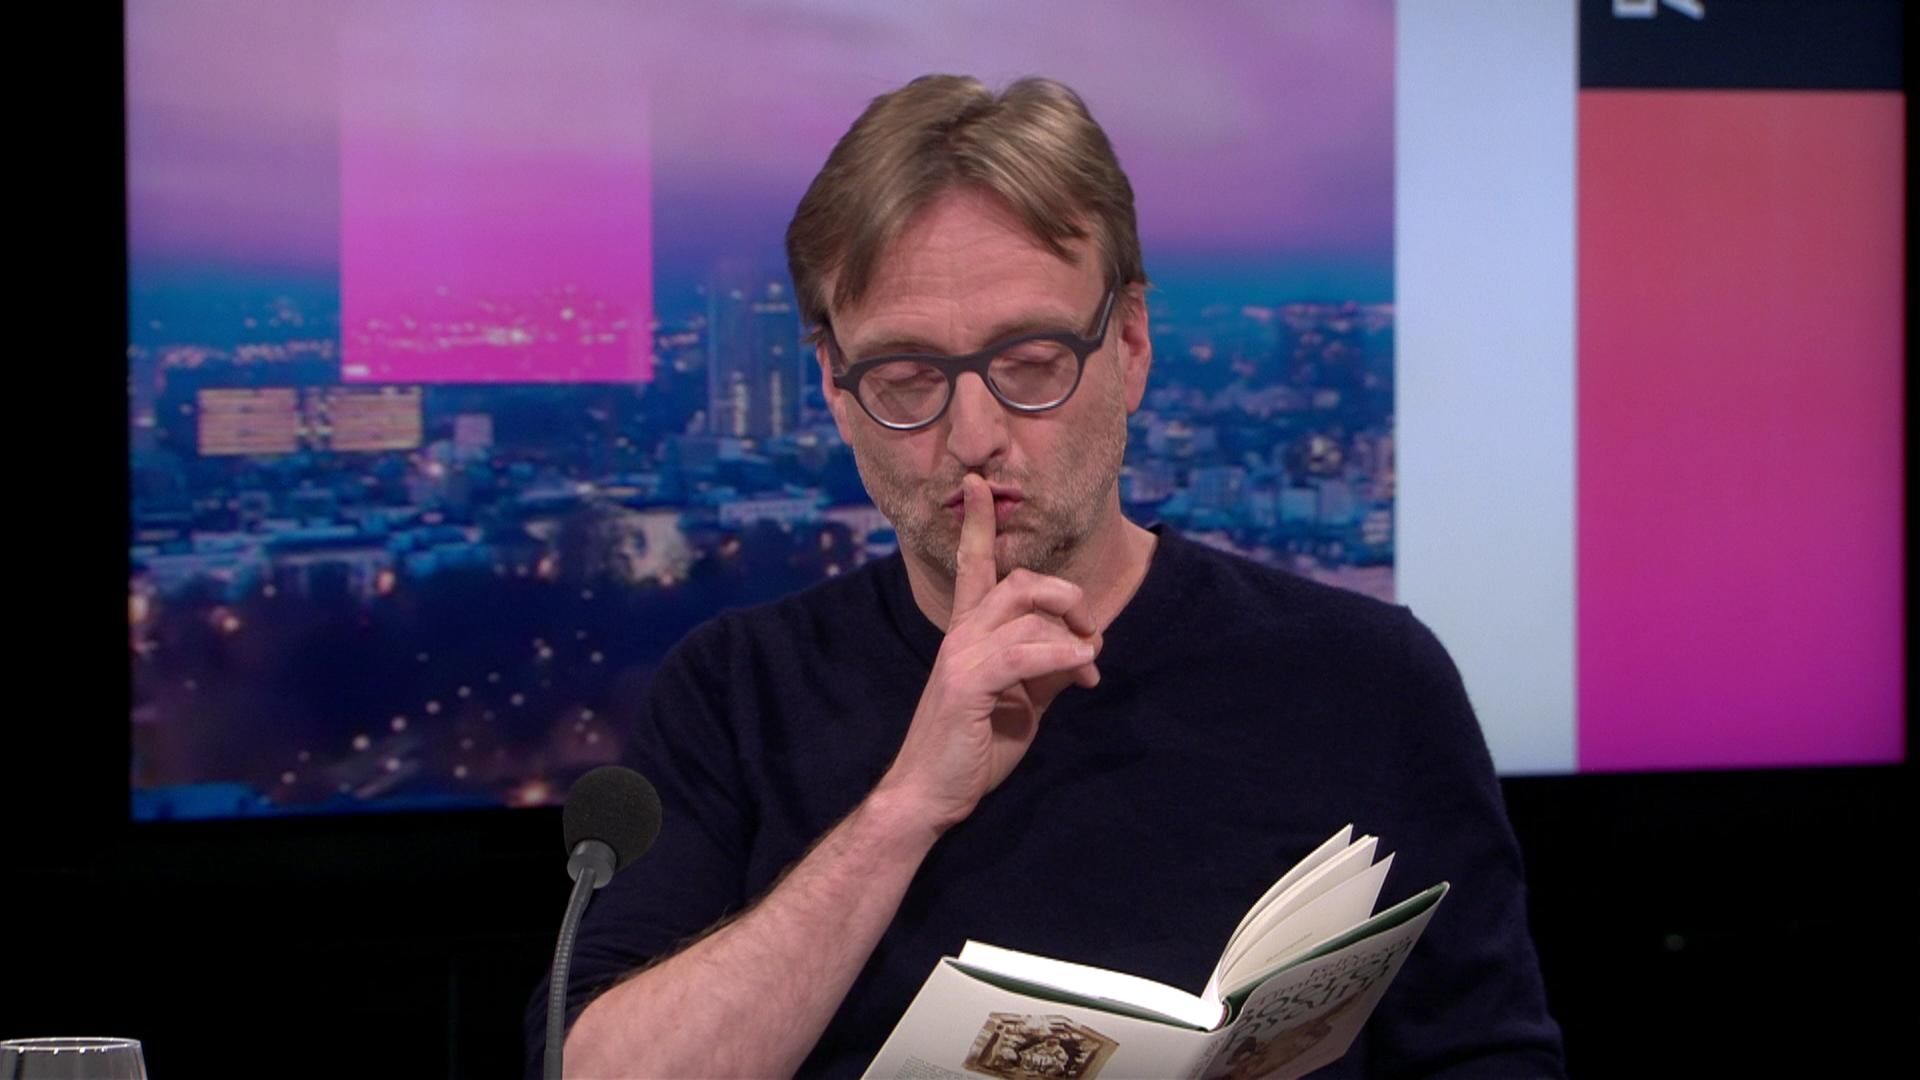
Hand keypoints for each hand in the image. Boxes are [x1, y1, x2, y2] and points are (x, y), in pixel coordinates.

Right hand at [875, 474, 1102, 833]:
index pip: (972, 564)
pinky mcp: (967, 682)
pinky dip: (1062, 654)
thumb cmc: (974, 747)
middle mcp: (960, 634)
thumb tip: (1085, 651)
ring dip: (1072, 635)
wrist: (930, 793)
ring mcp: (960, 654)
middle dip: (1066, 597)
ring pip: (1025, 610)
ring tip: (1088, 668)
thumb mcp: (1022, 700)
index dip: (976, 523)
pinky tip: (1083, 669)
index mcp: (968, 632)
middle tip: (1089, 635)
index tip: (976, 483)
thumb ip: (1046, 667)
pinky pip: (1024, 651)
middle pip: (1019, 580)